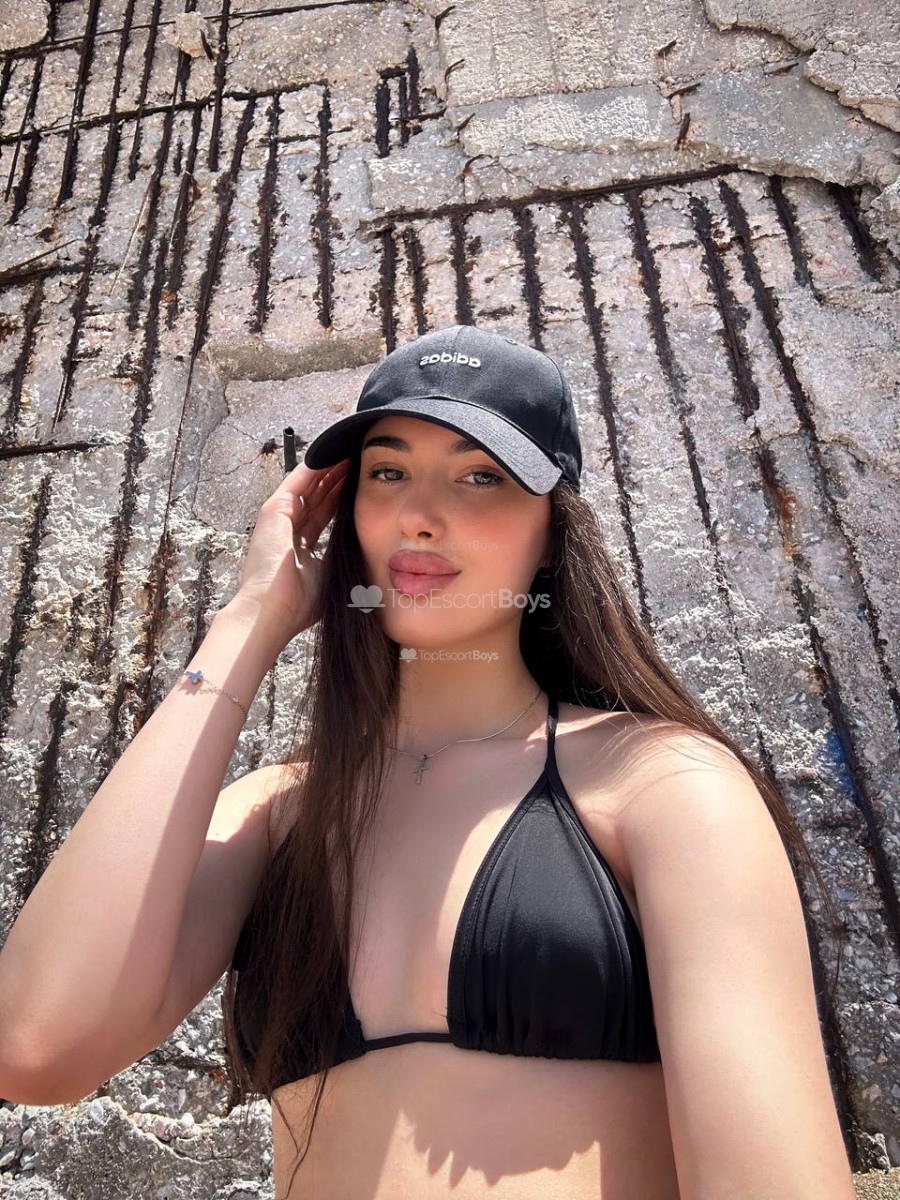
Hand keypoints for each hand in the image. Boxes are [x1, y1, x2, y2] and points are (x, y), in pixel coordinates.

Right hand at [232, 458, 350, 643]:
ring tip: (349, 454)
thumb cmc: (300, 604)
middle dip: (337, 480)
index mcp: (299, 548)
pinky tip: (332, 455)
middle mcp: (287, 530)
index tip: (362, 487)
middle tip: (358, 462)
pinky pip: (298, 481)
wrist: (273, 610)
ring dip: (329, 469)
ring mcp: (278, 519)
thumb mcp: (330, 576)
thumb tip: (370, 554)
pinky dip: (315, 467)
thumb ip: (343, 559)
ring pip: (309, 486)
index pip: (324, 516)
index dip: (342, 500)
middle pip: (317, 498)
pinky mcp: (274, 510)